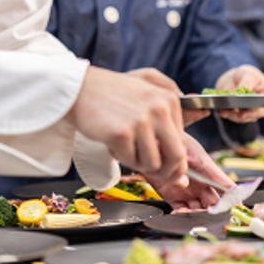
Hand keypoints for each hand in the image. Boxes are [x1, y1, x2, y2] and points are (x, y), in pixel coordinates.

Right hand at [66, 67, 187, 182]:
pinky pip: (130, 161)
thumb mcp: (147, 96)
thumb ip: (169, 125)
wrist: (80, 88)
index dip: (175, 162)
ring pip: (153, 164)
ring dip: (139, 163)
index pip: (182, 143)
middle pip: (177, 157)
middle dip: (167, 173)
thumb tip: (183, 169)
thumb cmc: (113, 95)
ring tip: (127, 148)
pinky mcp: (122, 133)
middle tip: (155, 174)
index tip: (166, 168)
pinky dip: (122, 158)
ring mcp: (141, 121)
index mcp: (169, 100)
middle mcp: (159, 109)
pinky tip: (113, 142)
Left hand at [145, 133, 233, 211]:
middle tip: (204, 214)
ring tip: (187, 212)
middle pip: (211, 206)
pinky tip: (177, 212)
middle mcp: (200, 186)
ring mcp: (187, 192)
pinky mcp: (172, 196)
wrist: (159, 141)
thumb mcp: (198, 157)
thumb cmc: (180, 142)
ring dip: (194, 215)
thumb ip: (213, 174)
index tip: (234, 212)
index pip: (226, 192)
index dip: (231, 204)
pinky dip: (180, 214)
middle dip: (209, 213)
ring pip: (196, 210)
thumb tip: (235, 191)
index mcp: (210, 175)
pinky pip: (179, 210)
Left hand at [212, 65, 263, 122]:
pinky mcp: (239, 115)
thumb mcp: (248, 75)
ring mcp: (251, 113)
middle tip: (241, 114)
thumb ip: (245, 85)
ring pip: (244, 117)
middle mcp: (262, 106)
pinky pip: (234, 118)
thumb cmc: (247, 75)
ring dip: (234, 115)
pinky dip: (228, 115)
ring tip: (225, 111)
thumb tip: (238, 96)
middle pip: (258, 112)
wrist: (235, 79)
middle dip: (249, 113)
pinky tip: (222, 112)